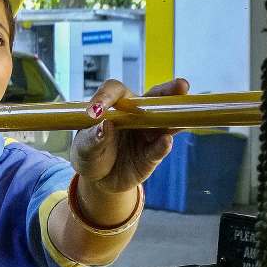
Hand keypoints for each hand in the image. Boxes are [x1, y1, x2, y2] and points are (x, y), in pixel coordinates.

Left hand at [71, 78, 189, 194]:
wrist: (100, 181)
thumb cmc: (90, 155)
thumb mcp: (83, 149)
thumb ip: (92, 139)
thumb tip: (105, 126)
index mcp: (116, 106)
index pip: (115, 91)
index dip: (106, 96)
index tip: (95, 111)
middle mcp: (137, 115)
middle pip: (154, 97)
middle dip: (169, 90)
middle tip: (182, 85)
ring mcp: (148, 134)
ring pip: (165, 121)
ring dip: (175, 116)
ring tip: (183, 114)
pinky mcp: (152, 154)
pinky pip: (159, 148)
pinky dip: (163, 145)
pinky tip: (166, 141)